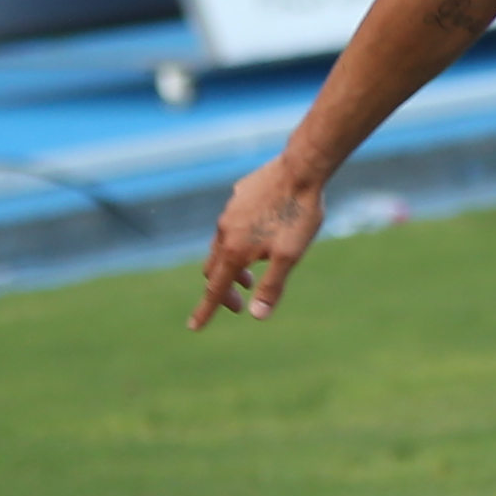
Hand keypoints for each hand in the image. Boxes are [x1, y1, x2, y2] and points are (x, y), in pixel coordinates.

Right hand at [191, 157, 326, 328]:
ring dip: (232, 264)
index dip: (206, 310)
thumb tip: (256, 315)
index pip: (215, 289)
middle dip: (224, 289)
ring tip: (252, 273)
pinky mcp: (239, 196)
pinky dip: (239, 239)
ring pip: (221, 244)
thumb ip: (271, 286)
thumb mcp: (290, 256)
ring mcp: (229, 211)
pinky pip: (232, 222)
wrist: (301, 168)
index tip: (194, 327)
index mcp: (234, 250)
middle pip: (215, 269)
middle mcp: (224, 231)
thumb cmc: (299, 215)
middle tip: (240, 303)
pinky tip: (259, 235)